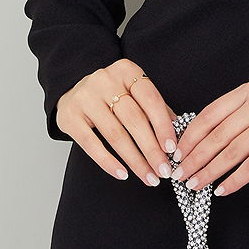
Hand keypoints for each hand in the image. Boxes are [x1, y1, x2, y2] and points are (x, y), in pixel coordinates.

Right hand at [55, 59, 179, 185]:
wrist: (72, 91)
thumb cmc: (110, 94)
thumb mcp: (133, 92)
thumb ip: (154, 108)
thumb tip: (178, 132)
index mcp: (127, 71)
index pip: (150, 99)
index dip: (163, 126)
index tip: (172, 149)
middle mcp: (105, 81)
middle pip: (134, 119)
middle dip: (151, 149)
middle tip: (163, 170)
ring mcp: (86, 98)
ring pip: (115, 134)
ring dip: (135, 160)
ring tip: (148, 177)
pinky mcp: (70, 117)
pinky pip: (91, 144)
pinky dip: (108, 162)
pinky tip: (122, 174)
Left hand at [168, 78, 248, 196]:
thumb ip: (236, 116)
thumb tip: (197, 140)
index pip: (211, 113)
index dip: (190, 136)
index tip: (176, 153)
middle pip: (218, 134)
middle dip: (195, 157)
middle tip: (180, 174)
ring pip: (232, 151)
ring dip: (210, 171)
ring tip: (195, 185)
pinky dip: (234, 180)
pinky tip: (222, 190)